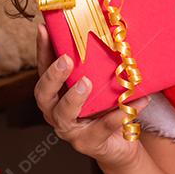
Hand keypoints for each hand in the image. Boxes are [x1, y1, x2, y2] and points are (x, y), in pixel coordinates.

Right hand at [34, 25, 148, 171]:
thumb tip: (109, 30)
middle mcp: (56, 112)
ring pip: (63, 115)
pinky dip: (117, 115)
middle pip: (43, 95)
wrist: (121, 144)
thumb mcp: (101, 84)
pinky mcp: (90, 144)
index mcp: (56, 94)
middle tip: (66, 60)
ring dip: (73, 98)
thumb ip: (98, 65)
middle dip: (53, 76)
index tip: (43, 29)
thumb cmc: (107, 108)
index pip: (44, 69)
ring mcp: (71, 131)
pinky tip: (132, 103)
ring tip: (86, 83)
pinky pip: (102, 128)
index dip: (42, 50)